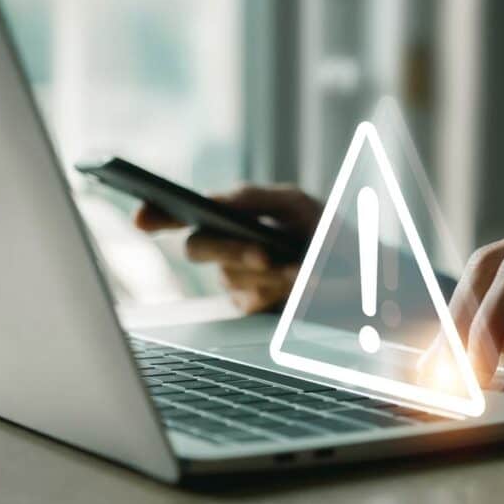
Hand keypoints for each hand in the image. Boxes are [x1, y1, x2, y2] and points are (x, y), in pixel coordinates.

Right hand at [134, 185, 321, 313]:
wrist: (362, 275)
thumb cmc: (324, 231)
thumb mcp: (295, 205)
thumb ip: (253, 197)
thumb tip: (217, 201)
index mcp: (228, 216)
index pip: (180, 214)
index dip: (156, 215)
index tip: (142, 219)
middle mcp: (224, 248)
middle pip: (198, 246)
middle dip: (231, 249)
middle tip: (264, 254)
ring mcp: (235, 279)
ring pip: (229, 276)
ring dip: (265, 273)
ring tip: (297, 270)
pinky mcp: (250, 306)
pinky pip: (250, 300)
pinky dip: (275, 292)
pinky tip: (296, 285)